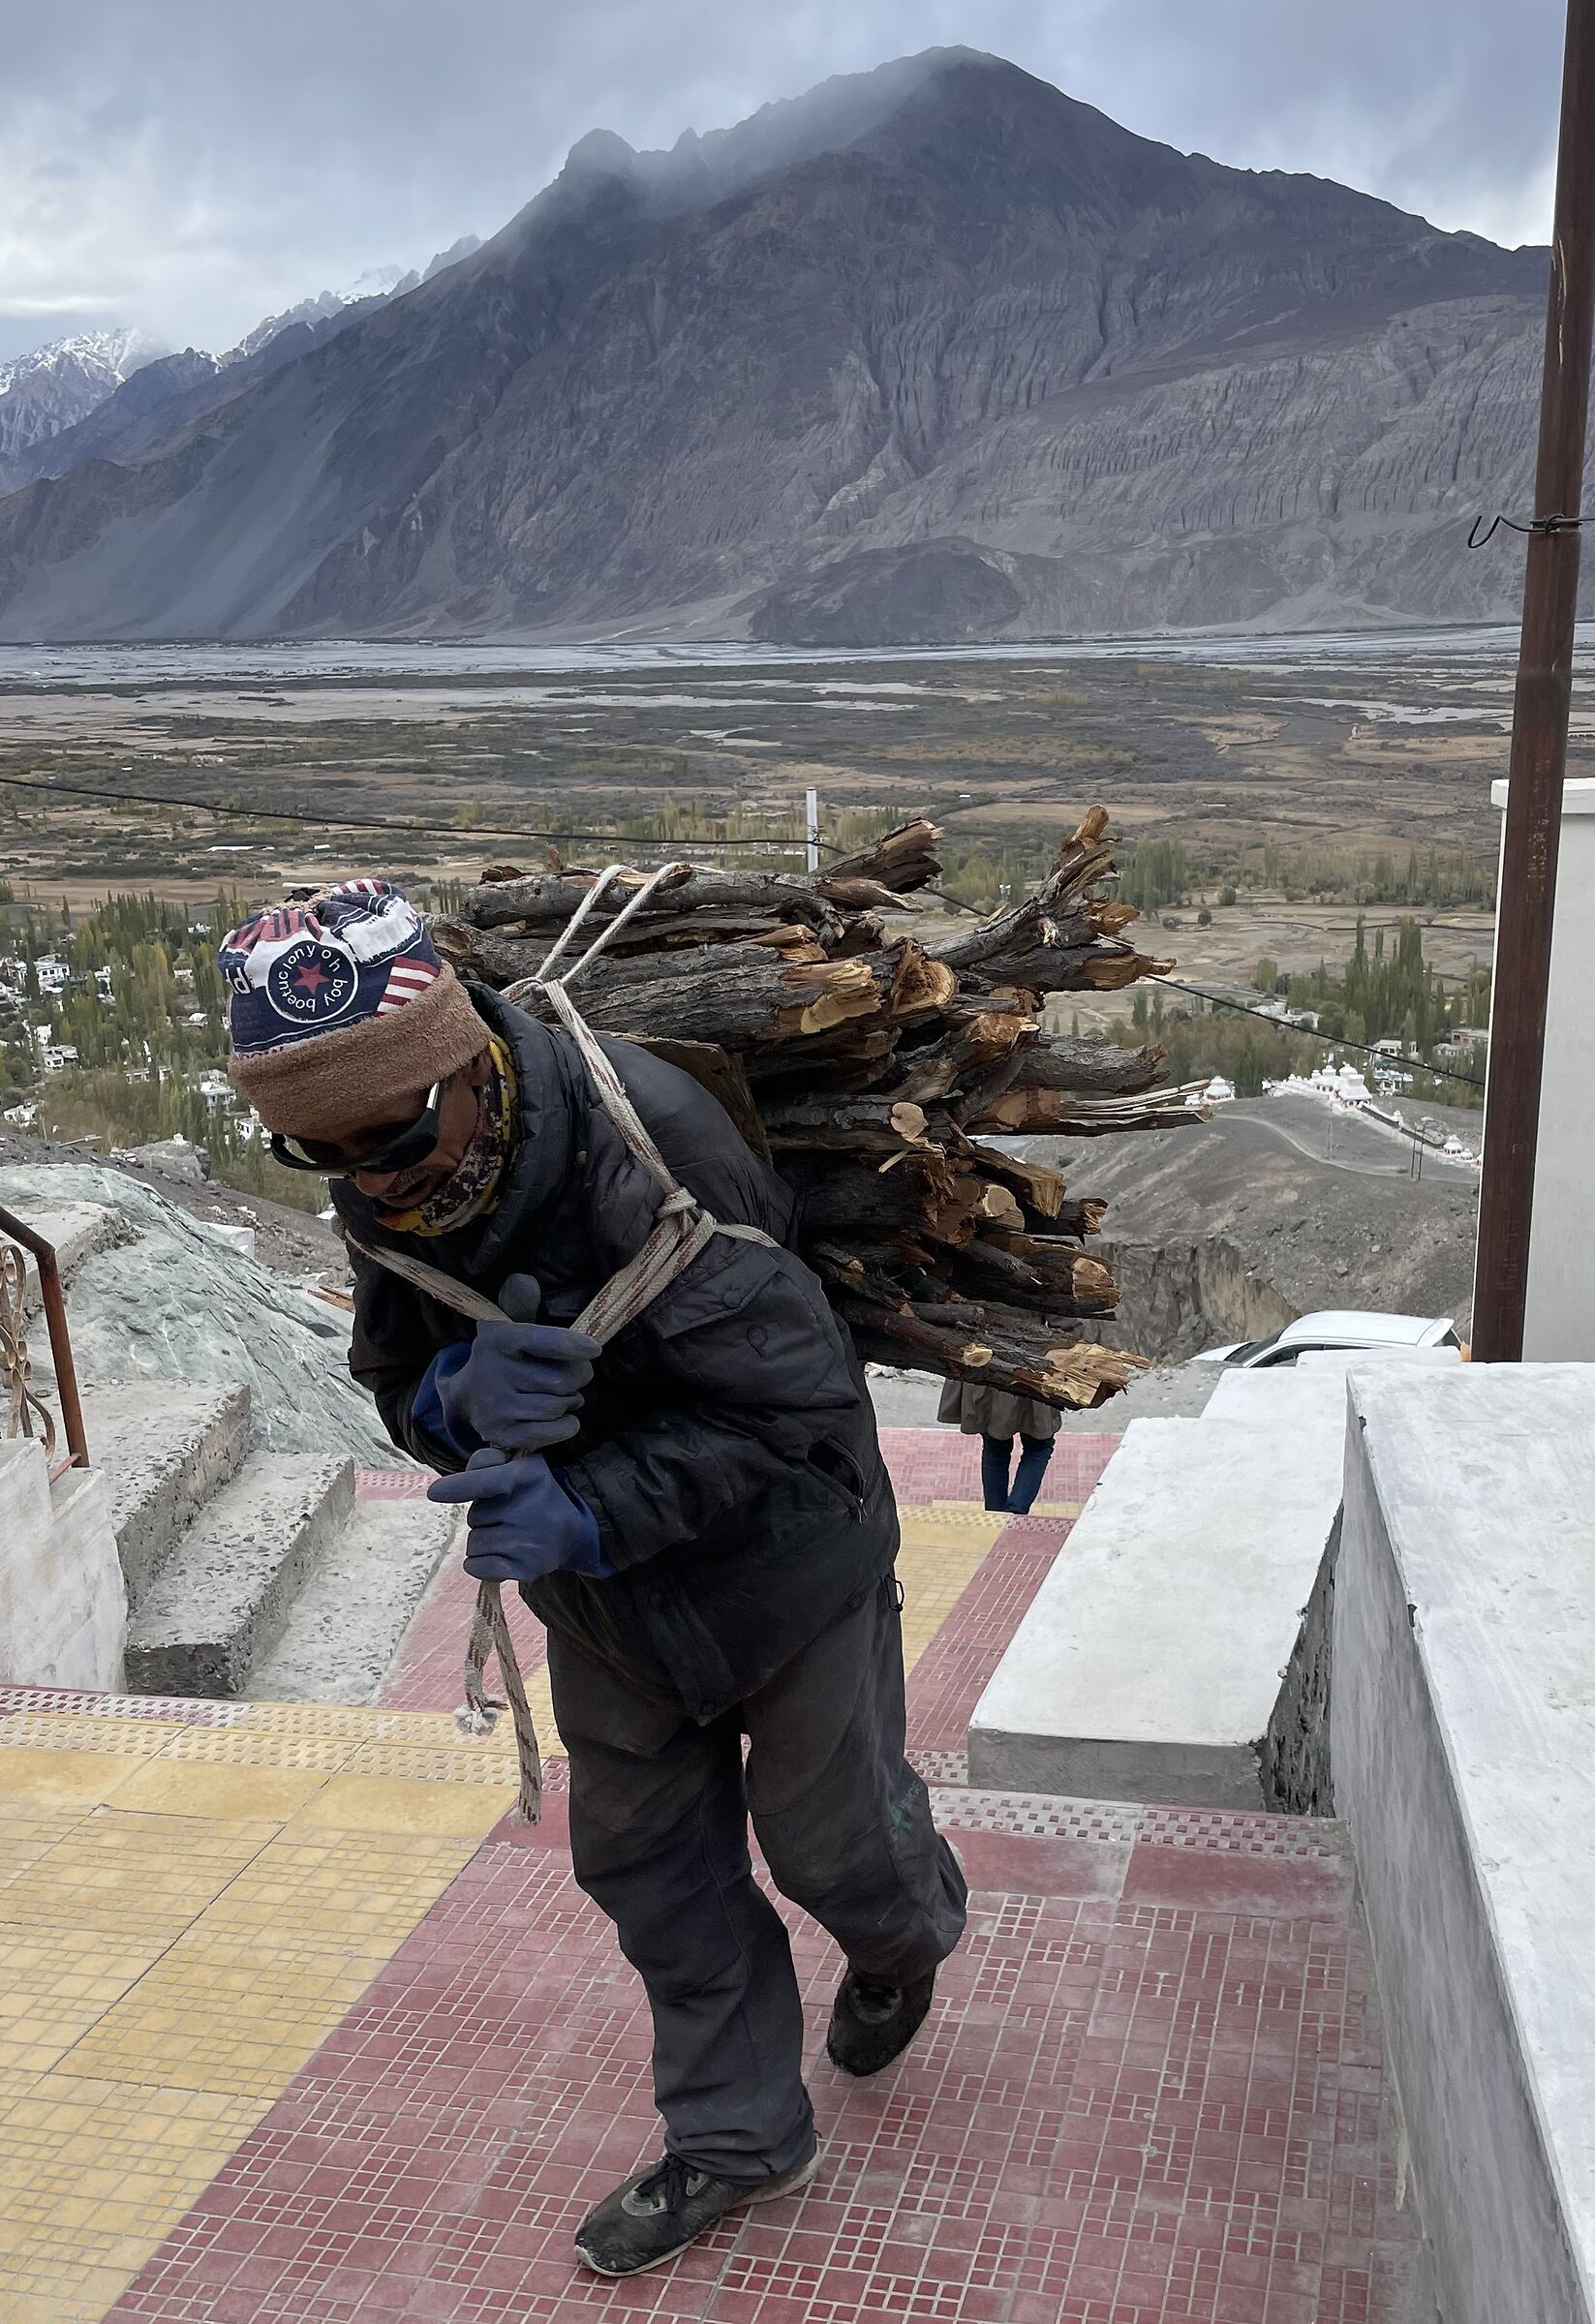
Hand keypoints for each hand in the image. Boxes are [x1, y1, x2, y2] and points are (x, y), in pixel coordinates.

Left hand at [427, 1447, 610, 1583]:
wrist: (572, 1534)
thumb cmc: (533, 1496)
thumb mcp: (520, 1467)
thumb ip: (487, 1463)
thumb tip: (453, 1484)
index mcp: (529, 1476)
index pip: (486, 1482)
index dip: (458, 1486)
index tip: (434, 1493)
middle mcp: (531, 1509)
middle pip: (473, 1516)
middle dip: (483, 1517)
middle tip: (509, 1516)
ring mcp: (529, 1542)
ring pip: (473, 1543)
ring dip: (482, 1541)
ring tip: (509, 1536)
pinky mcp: (526, 1570)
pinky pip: (477, 1567)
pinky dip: (481, 1564)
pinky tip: (503, 1556)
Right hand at [434, 1272, 599, 1454]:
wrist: (467, 1398)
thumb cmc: (502, 1357)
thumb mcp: (506, 1326)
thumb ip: (520, 1304)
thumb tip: (524, 1282)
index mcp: (499, 1340)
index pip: (542, 1342)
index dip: (572, 1345)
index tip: (594, 1349)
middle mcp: (494, 1373)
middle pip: (563, 1379)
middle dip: (579, 1376)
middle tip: (576, 1374)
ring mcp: (497, 1407)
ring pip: (560, 1406)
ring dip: (571, 1400)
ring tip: (562, 1394)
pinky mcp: (502, 1434)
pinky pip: (554, 1431)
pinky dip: (567, 1424)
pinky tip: (560, 1415)